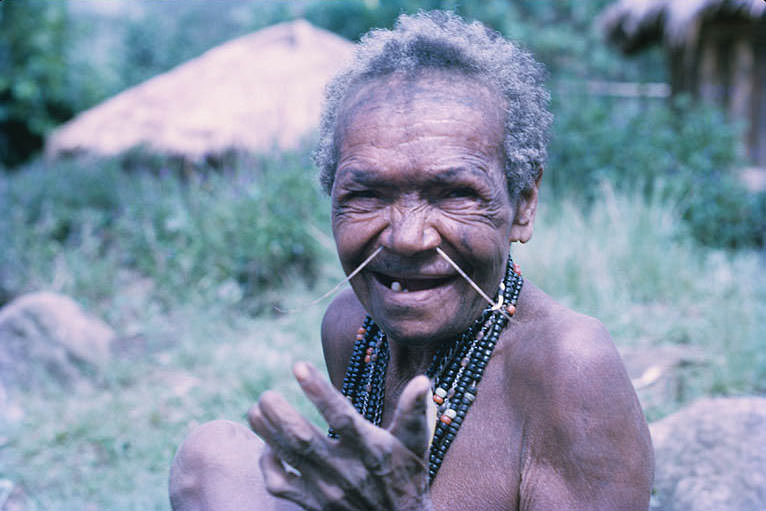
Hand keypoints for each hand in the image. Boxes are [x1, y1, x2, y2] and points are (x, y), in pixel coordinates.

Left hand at [248, 361, 432, 510]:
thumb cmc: (408, 475)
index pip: (342, 417)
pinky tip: (267, 443)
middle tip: (266, 394)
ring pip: (288, 458)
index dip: (320, 392)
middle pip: (304, 440)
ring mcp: (326, 488)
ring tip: (256, 408)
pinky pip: (280, 484)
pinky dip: (267, 463)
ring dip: (267, 432)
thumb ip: (416, 411)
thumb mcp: (417, 443)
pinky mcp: (312, 502)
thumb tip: (423, 380)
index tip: (298, 366)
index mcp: (372, 449)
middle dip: (281, 416)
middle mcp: (346, 469)